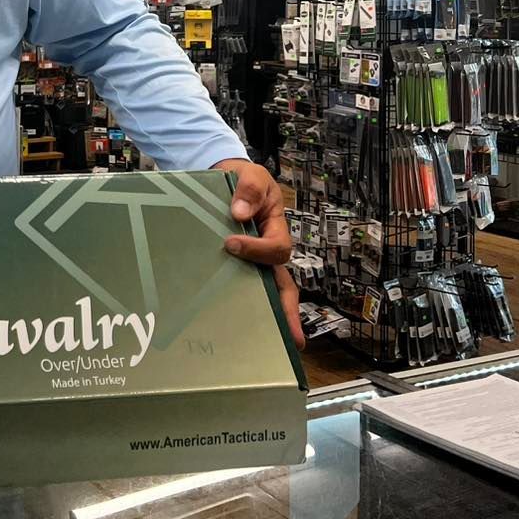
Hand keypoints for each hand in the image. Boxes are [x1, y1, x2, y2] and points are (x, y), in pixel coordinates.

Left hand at [213, 158, 304, 349]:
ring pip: (264, 291)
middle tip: (292, 338)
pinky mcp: (233, 265)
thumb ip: (248, 189)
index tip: (231, 243)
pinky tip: (227, 323)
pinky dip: (236, 303)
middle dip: (288, 312)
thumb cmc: (245, 179)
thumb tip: (239, 213)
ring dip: (266, 315)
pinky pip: (238, 285)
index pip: (276, 249)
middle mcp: (267, 250)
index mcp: (276, 230)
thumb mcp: (251, 175)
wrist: (226, 177)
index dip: (257, 250)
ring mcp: (252, 261)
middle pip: (283, 285)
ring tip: (261, 342)